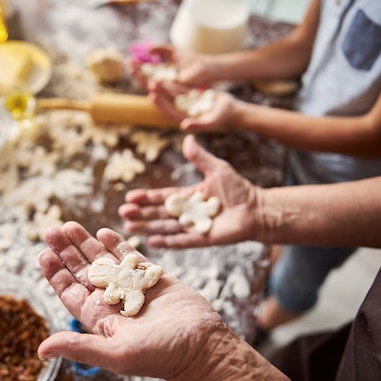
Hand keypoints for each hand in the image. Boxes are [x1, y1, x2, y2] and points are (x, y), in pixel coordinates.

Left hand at [37, 221, 226, 380]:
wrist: (202, 345)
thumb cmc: (160, 355)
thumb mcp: (116, 353)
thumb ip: (80, 348)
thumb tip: (41, 349)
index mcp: (100, 318)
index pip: (70, 292)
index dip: (56, 273)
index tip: (43, 253)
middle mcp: (113, 301)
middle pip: (83, 271)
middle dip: (66, 250)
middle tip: (51, 230)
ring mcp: (132, 287)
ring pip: (104, 260)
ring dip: (86, 243)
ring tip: (70, 225)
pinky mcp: (152, 277)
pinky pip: (130, 257)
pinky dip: (117, 244)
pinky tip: (103, 231)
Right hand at [119, 135, 258, 247]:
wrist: (257, 209)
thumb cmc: (239, 189)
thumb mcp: (217, 168)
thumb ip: (200, 157)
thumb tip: (188, 137)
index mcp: (188, 197)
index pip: (163, 197)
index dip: (147, 197)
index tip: (130, 196)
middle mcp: (187, 213)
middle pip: (159, 213)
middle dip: (141, 213)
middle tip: (123, 212)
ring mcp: (192, 227)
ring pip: (165, 228)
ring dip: (147, 227)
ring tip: (130, 226)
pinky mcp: (201, 238)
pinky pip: (181, 241)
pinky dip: (167, 242)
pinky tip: (152, 241)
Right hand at [128, 44, 213, 95]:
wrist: (205, 68)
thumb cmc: (191, 60)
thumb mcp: (173, 51)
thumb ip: (162, 49)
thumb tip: (149, 49)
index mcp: (161, 74)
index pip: (145, 71)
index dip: (137, 67)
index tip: (128, 61)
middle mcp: (162, 82)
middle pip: (146, 78)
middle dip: (136, 71)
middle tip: (126, 65)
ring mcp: (168, 87)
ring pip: (152, 83)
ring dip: (141, 78)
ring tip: (132, 70)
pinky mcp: (175, 90)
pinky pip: (163, 88)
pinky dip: (155, 85)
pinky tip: (147, 80)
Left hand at [150, 82, 238, 132]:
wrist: (231, 110)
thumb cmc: (222, 117)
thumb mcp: (211, 121)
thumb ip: (198, 125)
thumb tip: (183, 126)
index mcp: (184, 119)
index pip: (169, 111)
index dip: (160, 103)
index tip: (152, 95)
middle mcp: (182, 112)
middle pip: (168, 101)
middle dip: (159, 93)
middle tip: (150, 83)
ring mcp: (186, 103)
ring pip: (172, 94)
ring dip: (163, 86)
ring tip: (153, 78)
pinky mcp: (190, 96)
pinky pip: (179, 88)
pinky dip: (172, 82)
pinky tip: (164, 76)